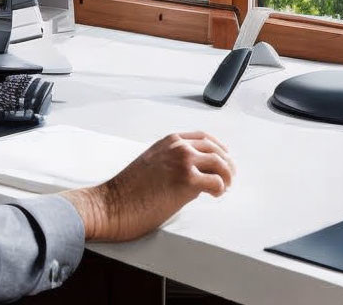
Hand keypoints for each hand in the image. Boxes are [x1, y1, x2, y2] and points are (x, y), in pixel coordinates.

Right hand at [61, 131, 234, 241]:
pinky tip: (215, 195)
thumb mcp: (150, 163)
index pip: (203, 137)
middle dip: (227, 162)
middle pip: (215, 148)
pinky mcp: (187, 182)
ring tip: (225, 187)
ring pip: (220, 163)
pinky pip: (216, 182)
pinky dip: (221, 189)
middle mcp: (178, 147)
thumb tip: (190, 173)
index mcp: (169, 141)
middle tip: (231, 176)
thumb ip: (170, 161)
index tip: (224, 156)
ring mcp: (183, 162)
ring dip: (227, 176)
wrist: (111, 204)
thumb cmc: (126, 190)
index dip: (218, 147)